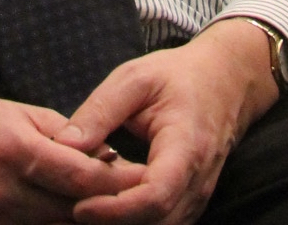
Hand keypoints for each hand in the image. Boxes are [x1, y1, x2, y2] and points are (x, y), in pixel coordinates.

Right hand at [0, 68, 128, 224]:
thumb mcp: (20, 113)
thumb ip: (65, 136)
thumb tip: (109, 158)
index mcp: (17, 149)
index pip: (83, 177)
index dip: (119, 183)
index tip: (145, 180)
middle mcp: (2, 191)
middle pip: (72, 213)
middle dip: (105, 208)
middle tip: (132, 201)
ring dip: (77, 221)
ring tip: (97, 210)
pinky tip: (56, 217)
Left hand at [57, 22, 280, 223]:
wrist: (224, 82)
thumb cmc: (178, 77)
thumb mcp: (135, 79)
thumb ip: (100, 110)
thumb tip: (63, 144)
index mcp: (185, 148)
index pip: (155, 197)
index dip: (116, 210)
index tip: (80, 208)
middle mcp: (197, 183)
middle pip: (155, 224)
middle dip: (113, 224)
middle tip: (69, 211)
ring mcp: (197, 198)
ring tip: (83, 211)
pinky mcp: (190, 204)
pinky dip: (134, 224)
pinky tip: (105, 211)